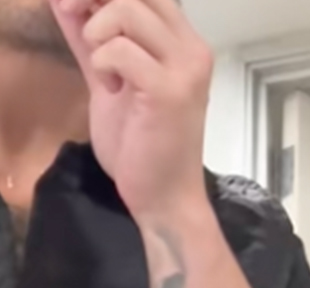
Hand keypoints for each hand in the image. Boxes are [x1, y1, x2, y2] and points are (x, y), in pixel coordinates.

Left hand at [49, 0, 213, 221]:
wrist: (163, 194)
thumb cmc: (141, 142)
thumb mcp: (109, 79)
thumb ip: (91, 40)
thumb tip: (65, 1)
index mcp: (184, 44)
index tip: (75, 8)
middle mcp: (192, 49)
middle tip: (73, 17)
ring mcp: (185, 69)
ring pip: (127, 10)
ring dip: (97, 31)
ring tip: (101, 65)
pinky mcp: (169, 91)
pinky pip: (119, 50)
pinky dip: (101, 62)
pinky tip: (109, 86)